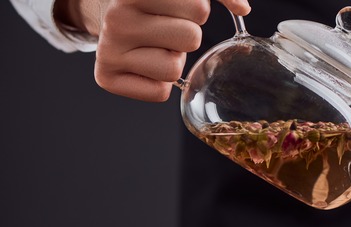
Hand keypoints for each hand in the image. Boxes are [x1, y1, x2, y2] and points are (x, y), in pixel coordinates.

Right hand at [54, 0, 250, 101]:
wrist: (107, 12)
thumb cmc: (152, 3)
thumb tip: (243, 8)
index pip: (199, 9)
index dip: (196, 10)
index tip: (175, 8)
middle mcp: (118, 19)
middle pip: (191, 39)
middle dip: (186, 35)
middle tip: (165, 28)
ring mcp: (109, 48)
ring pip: (174, 69)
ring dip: (173, 60)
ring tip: (155, 45)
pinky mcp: (107, 76)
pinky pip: (159, 93)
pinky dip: (158, 84)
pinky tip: (144, 64)